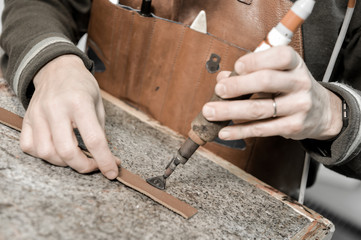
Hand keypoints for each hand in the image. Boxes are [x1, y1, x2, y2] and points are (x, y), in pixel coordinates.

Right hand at [20, 55, 119, 178]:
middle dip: (84, 167)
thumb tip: (103, 157)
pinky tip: (56, 150)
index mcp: (80, 103)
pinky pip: (29, 146)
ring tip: (76, 157)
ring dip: (64, 163)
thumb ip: (99, 130)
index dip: (105, 161)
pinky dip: (44, 155)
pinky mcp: (26, 118)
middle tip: (95, 165)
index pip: (94, 140)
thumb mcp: (98, 103)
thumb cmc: (82, 86)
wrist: (57, 68)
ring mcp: (38, 114)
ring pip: (46, 153)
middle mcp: (56, 109)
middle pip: (67, 151)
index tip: (112, 172)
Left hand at [202, 46, 342, 140]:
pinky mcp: (294, 126)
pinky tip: (224, 131)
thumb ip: (250, 73)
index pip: (279, 56)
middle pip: (266, 81)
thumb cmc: (290, 87)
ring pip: (260, 108)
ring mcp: (299, 106)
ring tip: (210, 112)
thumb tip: (222, 78)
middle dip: (237, 86)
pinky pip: (262, 129)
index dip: (255, 60)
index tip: (236, 67)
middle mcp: (300, 82)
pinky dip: (239, 131)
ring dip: (230, 111)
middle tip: (219, 90)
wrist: (321, 111)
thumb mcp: (278, 73)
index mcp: (295, 64)